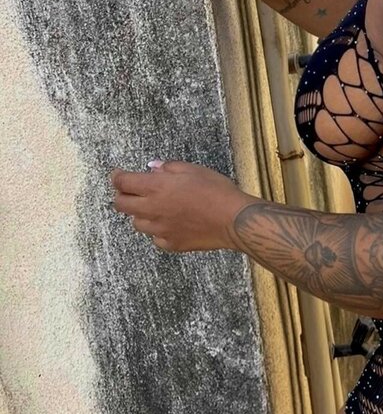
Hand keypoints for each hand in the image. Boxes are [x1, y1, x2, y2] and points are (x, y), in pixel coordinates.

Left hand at [110, 161, 258, 252]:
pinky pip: (155, 238)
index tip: (118, 175)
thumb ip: (169, 168)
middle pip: (121, 205)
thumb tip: (154, 169)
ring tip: (155, 208)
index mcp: (156, 188)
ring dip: (140, 214)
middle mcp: (152, 210)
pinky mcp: (170, 244)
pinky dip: (158, 230)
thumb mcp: (194, 170)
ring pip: (136, 223)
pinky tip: (170, 224)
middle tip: (131, 191)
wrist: (233, 220)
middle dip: (122, 196)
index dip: (117, 177)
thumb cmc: (217, 191)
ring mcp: (160, 230)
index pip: (123, 182)